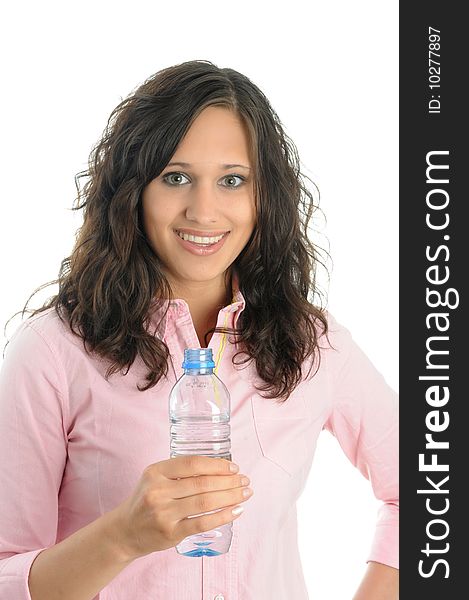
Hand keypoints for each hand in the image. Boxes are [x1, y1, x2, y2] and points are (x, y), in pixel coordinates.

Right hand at [110, 456, 252, 559]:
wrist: (125, 531)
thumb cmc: (147, 499)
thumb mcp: (155, 478)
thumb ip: (180, 471)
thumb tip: (220, 467)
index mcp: (156, 472)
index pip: (192, 464)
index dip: (216, 464)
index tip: (233, 467)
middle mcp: (158, 491)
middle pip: (202, 483)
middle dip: (229, 481)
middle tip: (245, 480)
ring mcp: (164, 513)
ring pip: (205, 502)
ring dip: (230, 497)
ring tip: (245, 493)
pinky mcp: (170, 533)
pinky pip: (203, 523)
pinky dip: (223, 516)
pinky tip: (236, 511)